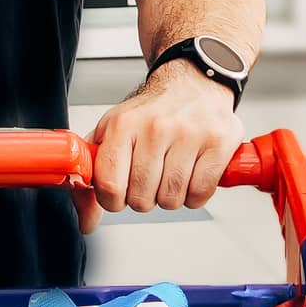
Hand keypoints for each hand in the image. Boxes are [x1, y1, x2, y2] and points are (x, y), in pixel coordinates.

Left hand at [72, 58, 243, 234]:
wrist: (190, 84)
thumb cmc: (149, 113)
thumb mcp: (111, 135)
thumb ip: (93, 177)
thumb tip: (87, 222)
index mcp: (122, 125)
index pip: (109, 185)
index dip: (112, 200)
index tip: (118, 194)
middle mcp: (155, 128)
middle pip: (142, 198)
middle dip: (143, 198)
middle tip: (148, 178)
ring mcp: (188, 135)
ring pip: (172, 200)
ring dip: (169, 196)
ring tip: (170, 173)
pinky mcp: (218, 143)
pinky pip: (200, 195)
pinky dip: (194, 195)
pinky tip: (190, 174)